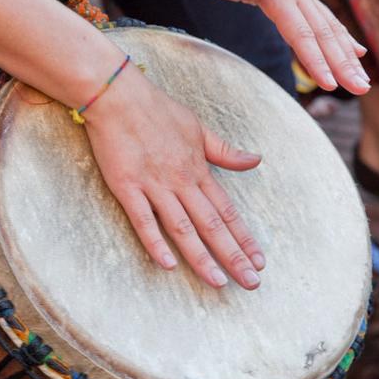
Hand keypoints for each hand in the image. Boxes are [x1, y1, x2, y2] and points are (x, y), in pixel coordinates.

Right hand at [84, 66, 264, 289]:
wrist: (119, 96)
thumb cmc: (158, 110)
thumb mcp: (198, 127)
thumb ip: (225, 150)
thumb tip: (256, 160)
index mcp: (198, 169)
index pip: (227, 210)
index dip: (244, 237)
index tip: (259, 260)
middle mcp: (181, 181)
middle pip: (212, 225)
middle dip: (233, 255)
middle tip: (251, 283)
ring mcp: (154, 185)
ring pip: (182, 228)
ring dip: (202, 257)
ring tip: (219, 283)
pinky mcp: (127, 186)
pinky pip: (143, 219)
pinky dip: (155, 242)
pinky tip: (168, 264)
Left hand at [198, 0, 370, 94]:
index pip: (301, 34)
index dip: (316, 60)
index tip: (330, 84)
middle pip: (324, 35)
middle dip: (343, 65)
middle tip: (361, 90)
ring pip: (330, 30)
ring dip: (348, 57)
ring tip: (363, 82)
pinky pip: (326, 22)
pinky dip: (343, 38)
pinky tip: (357, 52)